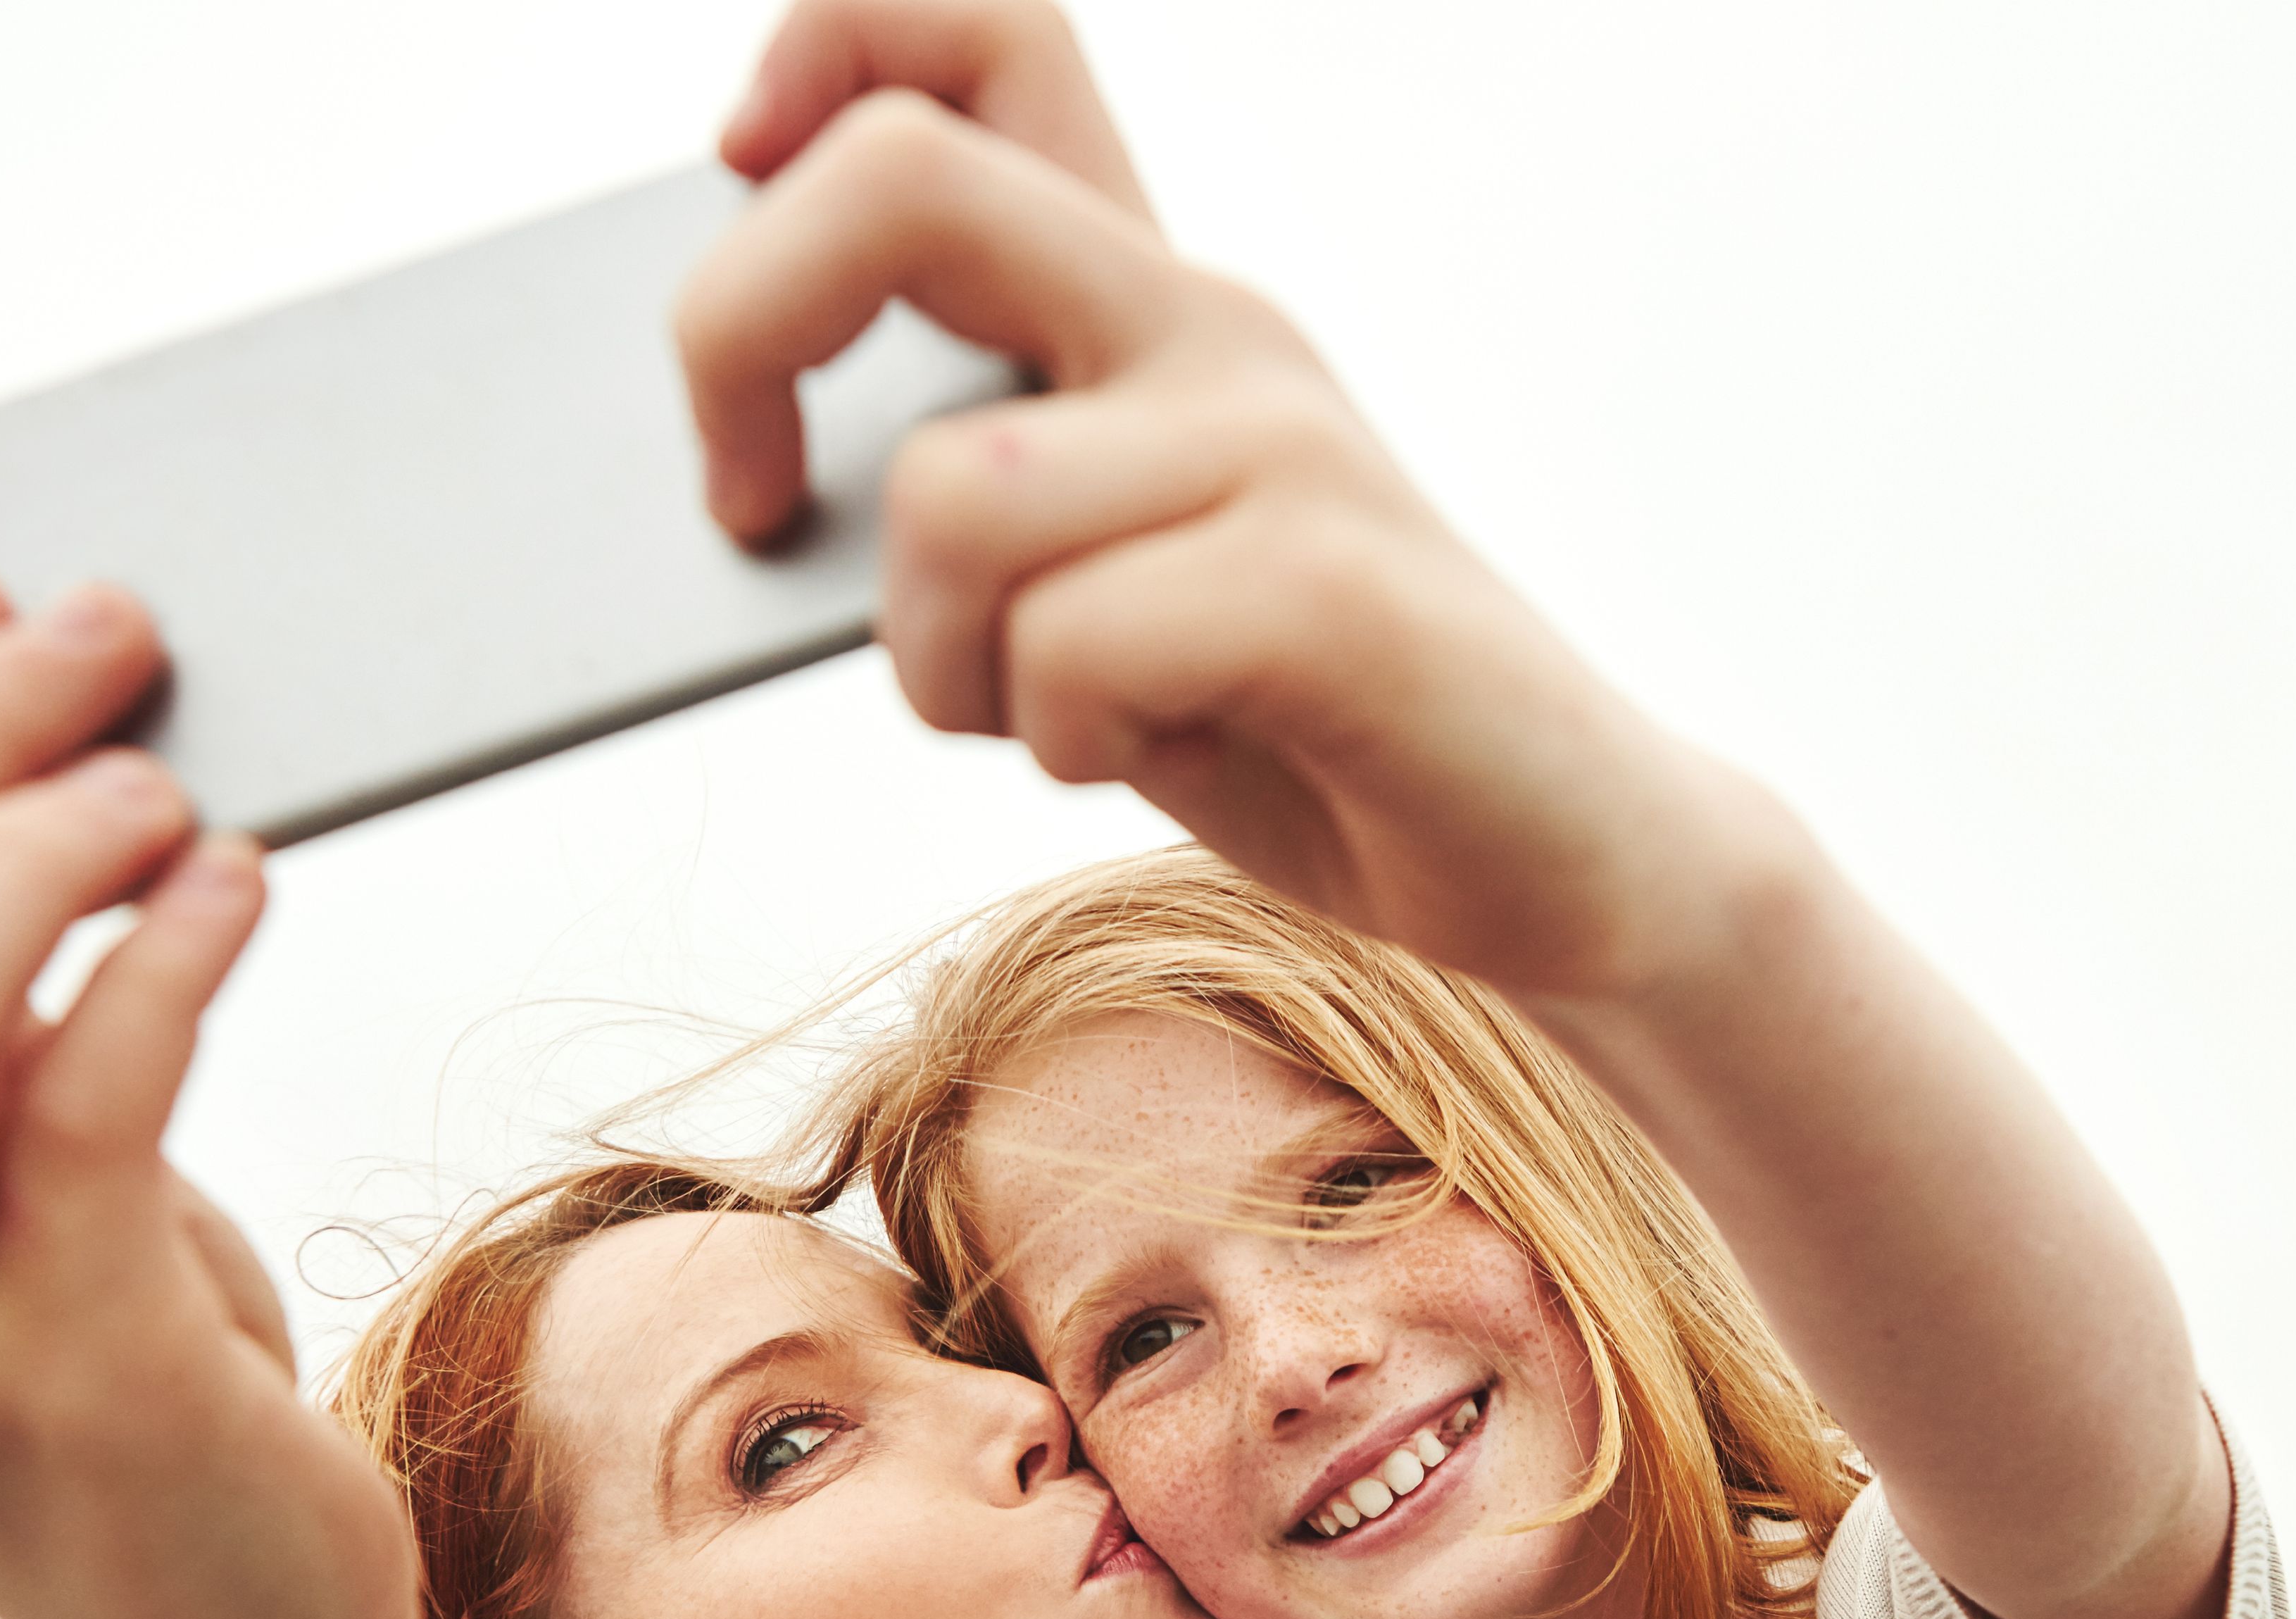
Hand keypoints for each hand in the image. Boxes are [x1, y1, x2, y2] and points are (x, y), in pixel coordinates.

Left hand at [678, 2, 1772, 1009]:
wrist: (1560, 858)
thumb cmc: (1296, 729)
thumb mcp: (1090, 579)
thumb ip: (962, 489)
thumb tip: (747, 481)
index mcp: (1146, 292)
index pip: (978, 31)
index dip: (817, 55)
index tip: (740, 183)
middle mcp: (1208, 321)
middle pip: (901, 180)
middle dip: (735, 334)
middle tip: (745, 500)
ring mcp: (1278, 440)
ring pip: (955, 496)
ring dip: (936, 659)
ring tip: (1042, 716)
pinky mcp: (1328, 588)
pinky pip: (1072, 640)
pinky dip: (1058, 734)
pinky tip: (1135, 753)